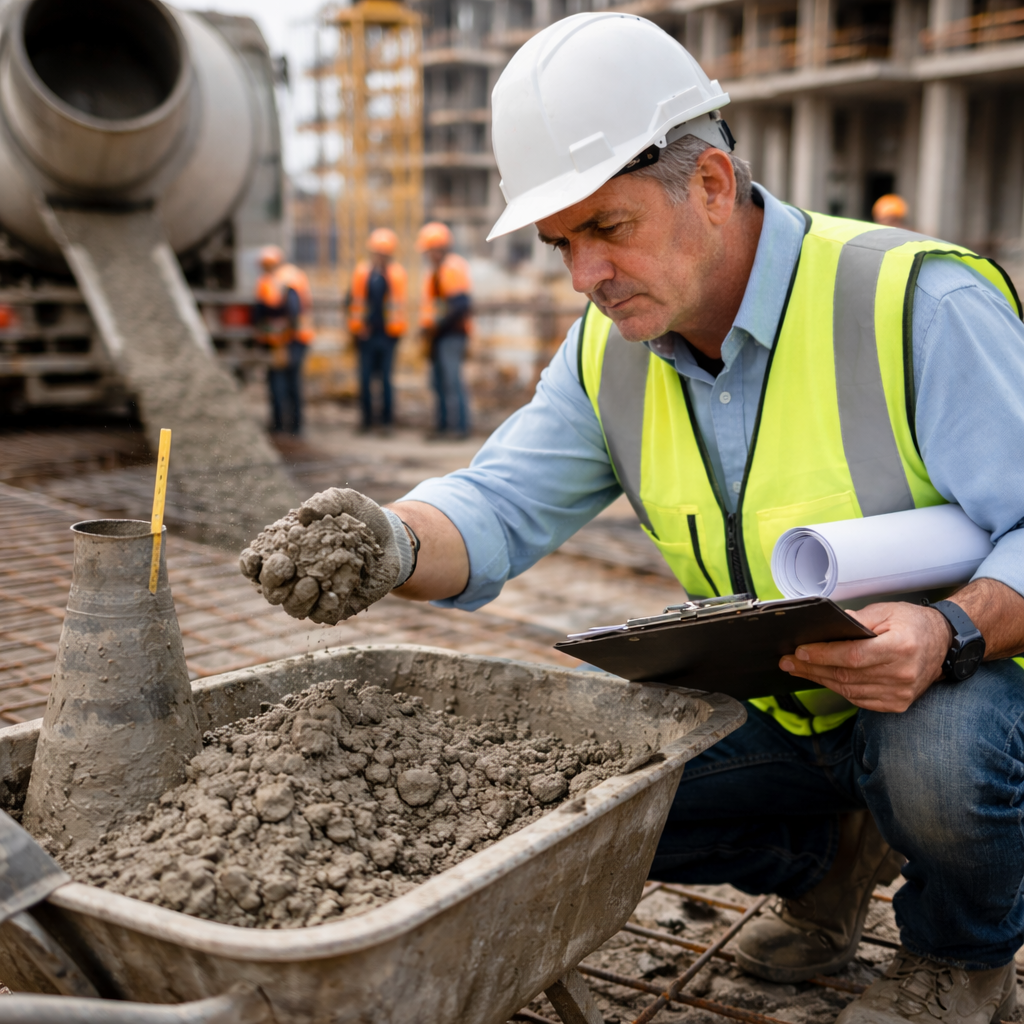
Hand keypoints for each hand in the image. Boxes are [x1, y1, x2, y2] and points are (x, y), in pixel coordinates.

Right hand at [239, 488, 406, 623]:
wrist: (392, 536)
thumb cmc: (359, 516)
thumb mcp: (343, 500)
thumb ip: (323, 502)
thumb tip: (304, 515)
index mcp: (285, 552)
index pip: (255, 565)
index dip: (250, 565)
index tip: (255, 558)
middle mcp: (295, 577)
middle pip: (270, 590)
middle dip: (272, 581)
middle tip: (286, 566)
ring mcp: (315, 595)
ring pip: (293, 608)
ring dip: (297, 598)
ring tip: (312, 582)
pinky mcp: (338, 606)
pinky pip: (323, 615)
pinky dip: (324, 607)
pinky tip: (332, 595)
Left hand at [778, 602, 952, 711]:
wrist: (943, 643)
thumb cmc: (913, 624)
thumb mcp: (886, 611)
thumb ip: (858, 620)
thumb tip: (829, 626)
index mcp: (900, 648)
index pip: (852, 656)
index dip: (823, 655)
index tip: (799, 652)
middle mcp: (902, 674)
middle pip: (846, 675)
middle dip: (812, 668)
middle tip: (788, 662)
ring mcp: (901, 693)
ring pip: (849, 690)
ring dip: (821, 680)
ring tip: (799, 670)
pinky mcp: (898, 704)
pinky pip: (860, 699)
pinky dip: (839, 689)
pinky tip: (823, 679)